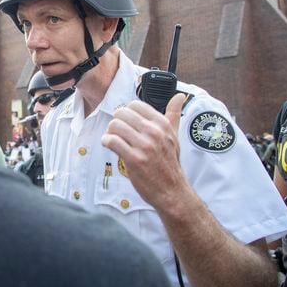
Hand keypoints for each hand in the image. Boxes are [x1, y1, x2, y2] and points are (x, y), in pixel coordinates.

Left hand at [101, 93, 189, 208]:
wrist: (171, 190)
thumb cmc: (170, 163)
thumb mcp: (174, 136)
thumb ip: (174, 114)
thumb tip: (179, 96)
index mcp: (163, 124)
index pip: (135, 105)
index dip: (127, 112)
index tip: (127, 122)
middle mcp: (154, 132)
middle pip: (122, 113)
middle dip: (116, 121)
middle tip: (118, 131)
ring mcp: (144, 145)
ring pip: (115, 125)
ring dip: (110, 131)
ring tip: (113, 138)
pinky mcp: (134, 159)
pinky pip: (112, 141)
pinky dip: (106, 141)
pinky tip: (109, 145)